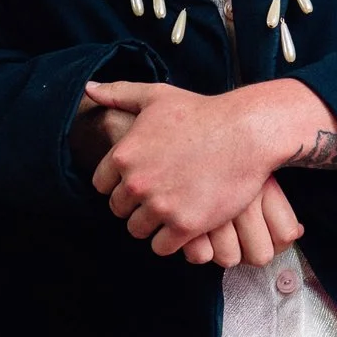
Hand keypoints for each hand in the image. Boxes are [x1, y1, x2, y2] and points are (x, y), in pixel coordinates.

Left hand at [85, 79, 336, 258]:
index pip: (102, 186)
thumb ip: (119, 94)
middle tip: (160, 195)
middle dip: (135, 204)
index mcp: (123, 155)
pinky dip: (170, 240)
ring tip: (171, 210)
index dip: (120, 183)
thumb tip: (90, 89)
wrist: (246, 133)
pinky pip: (161, 247)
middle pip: (119, 210)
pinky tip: (184, 225)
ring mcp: (160, 206)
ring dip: (152, 224)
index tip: (142, 179)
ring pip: (138, 230)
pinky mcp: (185, 225)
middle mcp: (136, 183)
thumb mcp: (157, 96)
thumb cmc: (202, 111)